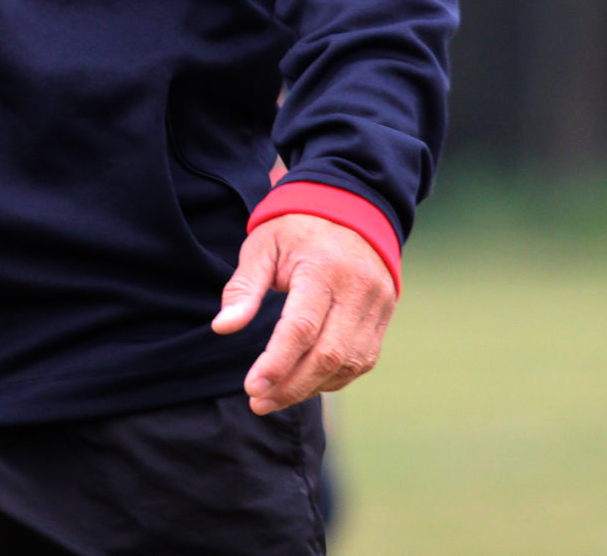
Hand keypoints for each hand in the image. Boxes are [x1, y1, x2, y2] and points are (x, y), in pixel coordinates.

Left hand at [211, 211, 396, 415]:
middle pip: (328, 355)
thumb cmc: (296, 227)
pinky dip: (332, 378)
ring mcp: (377, 304)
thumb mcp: (262, 245)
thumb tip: (223, 328)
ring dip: (310, 388)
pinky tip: (305, 381)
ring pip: (348, 364)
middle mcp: (357, 289)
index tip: (251, 387)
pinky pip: (361, 360)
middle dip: (291, 386)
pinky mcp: (384, 316)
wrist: (351, 205)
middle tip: (258, 401)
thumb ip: (243, 287)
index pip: (301, 328)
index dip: (277, 363)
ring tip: (276, 395)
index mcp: (324, 267)